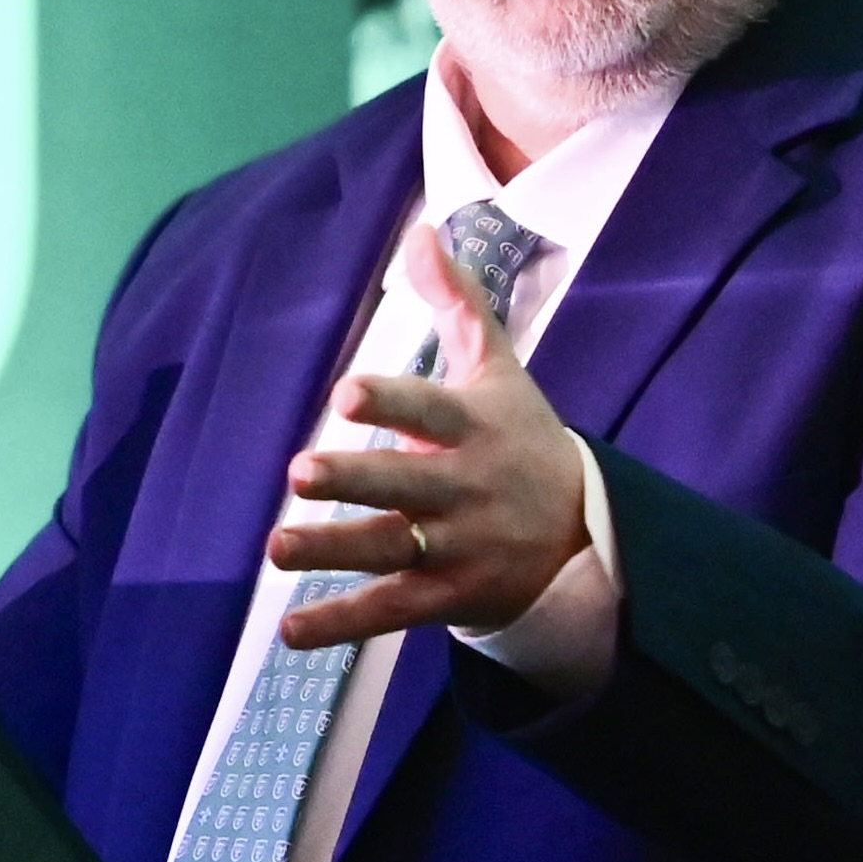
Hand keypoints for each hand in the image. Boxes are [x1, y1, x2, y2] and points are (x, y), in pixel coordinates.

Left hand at [271, 221, 588, 647]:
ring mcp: (456, 547)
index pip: (430, 409)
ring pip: (389, 551)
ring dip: (332, 552)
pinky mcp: (446, 596)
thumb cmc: (522, 439)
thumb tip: (422, 228)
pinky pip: (389, 612)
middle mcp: (464, 489)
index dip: (391, 401)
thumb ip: (458, 302)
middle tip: (301, 471)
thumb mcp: (501, 370)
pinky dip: (339, 624)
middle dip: (356, 480)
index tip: (346, 392)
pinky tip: (289, 632)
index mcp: (474, 428)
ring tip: (276, 546)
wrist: (586, 534)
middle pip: (405, 485)